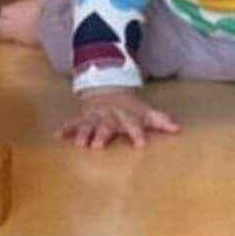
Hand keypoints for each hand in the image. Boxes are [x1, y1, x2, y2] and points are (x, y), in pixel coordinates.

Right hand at [56, 87, 179, 149]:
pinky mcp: (82, 118)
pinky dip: (65, 129)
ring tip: (79, 143)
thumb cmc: (129, 107)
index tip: (140, 144)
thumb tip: (177, 129)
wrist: (107, 89)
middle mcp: (109, 117)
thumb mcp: (146, 112)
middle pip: (106, 126)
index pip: (134, 125)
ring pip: (88, 125)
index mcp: (126, 117)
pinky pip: (72, 123)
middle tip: (99, 146)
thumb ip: (160, 121)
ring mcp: (94, 117)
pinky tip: (57, 135)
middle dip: (102, 135)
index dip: (137, 134)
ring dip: (82, 133)